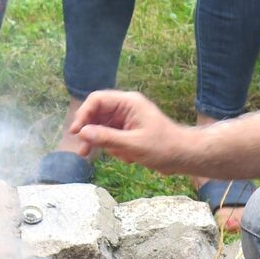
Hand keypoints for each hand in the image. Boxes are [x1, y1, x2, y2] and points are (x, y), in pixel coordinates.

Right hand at [70, 89, 195, 172]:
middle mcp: (125, 108)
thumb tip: (82, 133)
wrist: (183, 156)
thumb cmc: (164, 147)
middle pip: (96, 115)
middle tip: (83, 151)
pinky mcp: (127, 132)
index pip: (97, 100)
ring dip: (103, 144)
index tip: (76, 132)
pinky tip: (128, 158)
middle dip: (90, 133)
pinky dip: (114, 149)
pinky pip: (111, 138)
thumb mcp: (133, 144)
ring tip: (116, 157)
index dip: (83, 114)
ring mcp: (126, 120)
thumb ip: (107, 138)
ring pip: (102, 128)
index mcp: (128, 102)